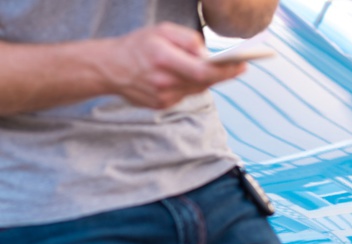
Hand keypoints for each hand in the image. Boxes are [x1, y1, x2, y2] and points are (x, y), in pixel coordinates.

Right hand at [101, 22, 245, 108]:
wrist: (109, 68)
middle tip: (241, 67)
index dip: (225, 71)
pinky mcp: (161, 106)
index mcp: (162, 58)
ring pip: (197, 89)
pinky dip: (191, 85)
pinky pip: (185, 95)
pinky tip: (190, 76)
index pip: (202, 71)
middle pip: (204, 83)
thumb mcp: (162, 31)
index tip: (243, 65)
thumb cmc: (139, 45)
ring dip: (208, 79)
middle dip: (224, 75)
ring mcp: (162, 97)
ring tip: (220, 68)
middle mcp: (163, 81)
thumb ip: (187, 39)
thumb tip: (208, 53)